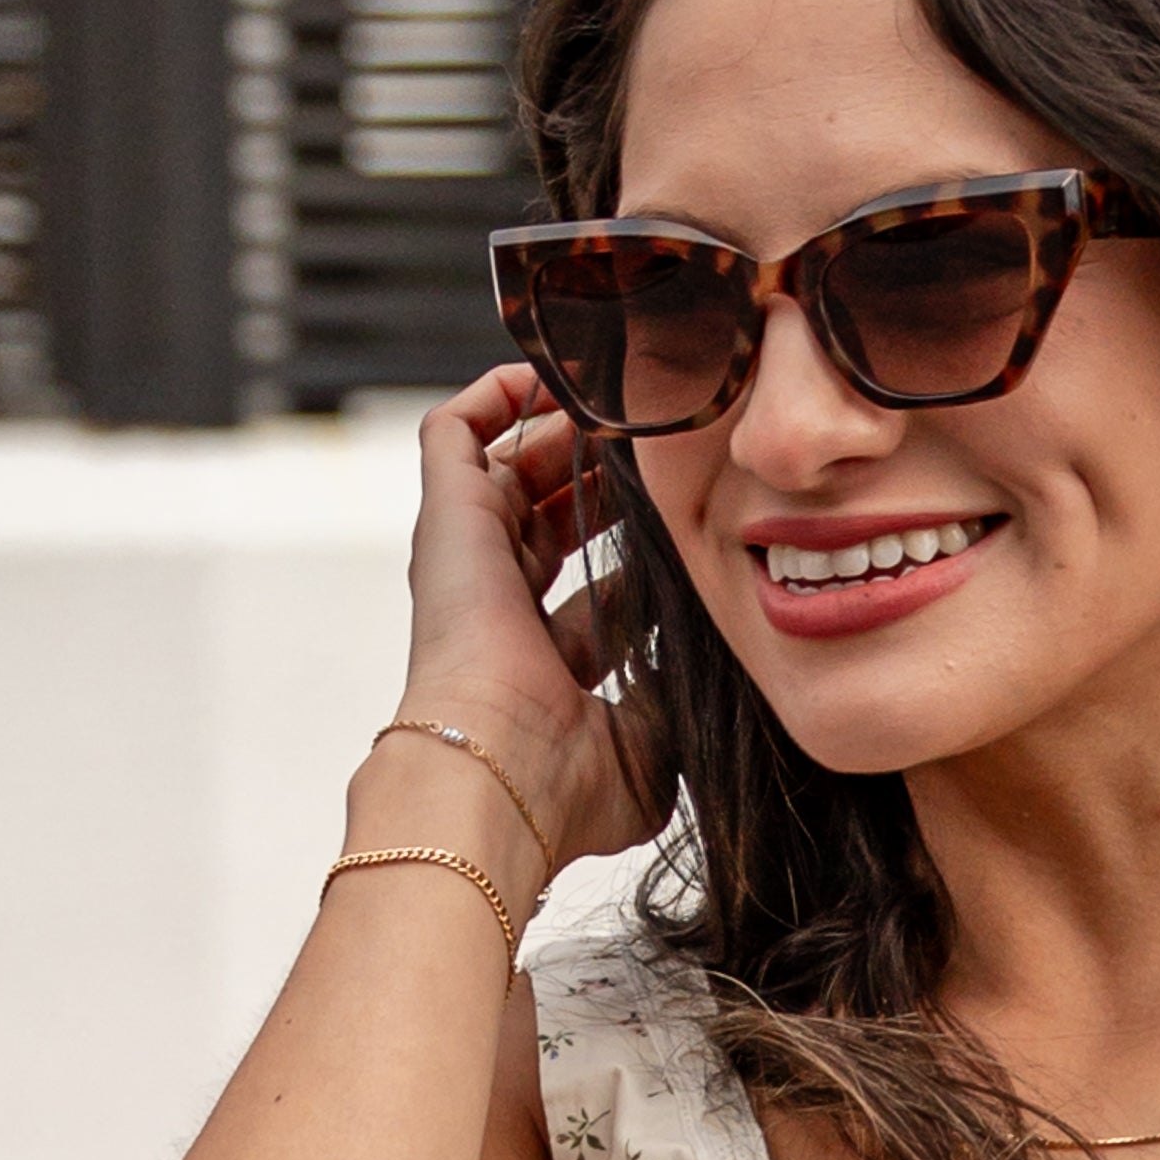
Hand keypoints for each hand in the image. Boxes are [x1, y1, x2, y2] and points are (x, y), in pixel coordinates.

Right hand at [403, 360, 673, 866]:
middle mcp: (501, 603)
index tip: (696, 515)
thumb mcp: (649, 743)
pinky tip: (557, 377)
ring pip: (509, 464)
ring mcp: (469, 557)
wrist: (498, 773)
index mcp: (543, 657)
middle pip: (551, 513)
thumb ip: (676, 693)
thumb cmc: (566, 782)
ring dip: (564, 431)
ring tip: (624, 405)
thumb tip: (713, 653)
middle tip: (664, 450)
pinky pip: (454, 432)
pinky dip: (499, 396)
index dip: (640, 547)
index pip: (592, 584)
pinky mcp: (446, 519)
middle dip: (605, 478)